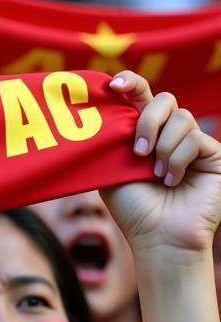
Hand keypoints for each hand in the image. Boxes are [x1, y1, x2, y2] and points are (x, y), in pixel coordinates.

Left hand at [102, 72, 220, 255]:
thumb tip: (110, 111)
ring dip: (164, 147)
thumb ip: (113, 144)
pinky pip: (194, 138)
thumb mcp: (113, 174)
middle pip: (165, 99)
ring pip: (181, 118)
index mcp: (144, 137)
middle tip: (139, 152)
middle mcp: (169, 137)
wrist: (159, 237)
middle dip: (149, 121)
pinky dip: (178, 159)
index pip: (140, 100)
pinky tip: (173, 180)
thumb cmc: (134, 211)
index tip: (114, 84)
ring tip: (157, 175)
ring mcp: (193, 143)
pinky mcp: (213, 153)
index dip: (130, 85)